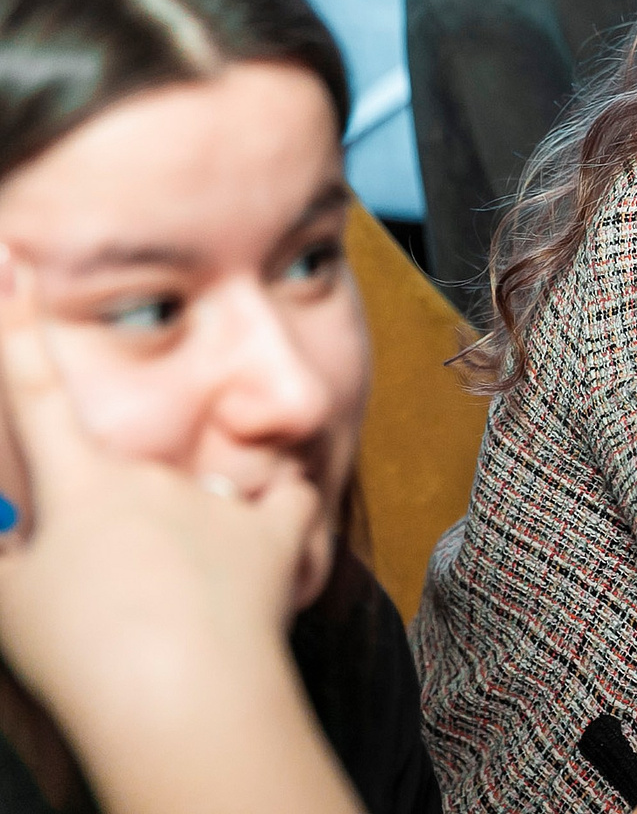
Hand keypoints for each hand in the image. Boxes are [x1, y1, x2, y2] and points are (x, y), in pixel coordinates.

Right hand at [0, 247, 361, 813]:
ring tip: (183, 601)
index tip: (9, 263)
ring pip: (208, 495)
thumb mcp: (4, 602)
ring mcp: (220, 497)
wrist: (181, 694)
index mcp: (80, 486)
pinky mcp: (278, 530)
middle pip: (134, 487)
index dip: (16, 329)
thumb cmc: (81, 654)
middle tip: (119, 603)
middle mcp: (151, 474)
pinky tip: (261, 558)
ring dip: (196, 534)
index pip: (34, 393)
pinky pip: (287, 504)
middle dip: (126, 537)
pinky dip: (277, 521)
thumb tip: (2, 520)